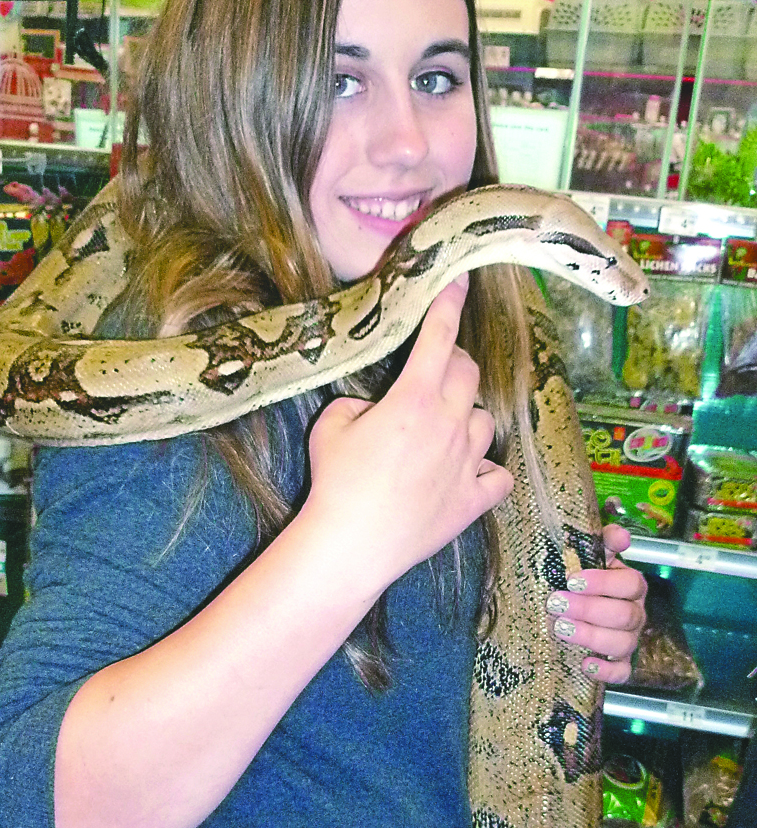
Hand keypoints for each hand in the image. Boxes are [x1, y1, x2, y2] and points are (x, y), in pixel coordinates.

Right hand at [304, 274, 513, 597]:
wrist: (351, 547)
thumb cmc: (335, 484)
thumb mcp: (330, 426)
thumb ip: (357, 404)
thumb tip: (376, 408)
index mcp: (415, 399)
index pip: (439, 336)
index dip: (449, 303)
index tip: (460, 280)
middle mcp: (450, 424)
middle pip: (467, 372)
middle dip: (452, 362)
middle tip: (430, 371)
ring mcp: (467, 464)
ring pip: (485, 420)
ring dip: (467, 414)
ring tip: (444, 428)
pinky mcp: (473, 500)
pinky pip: (497, 476)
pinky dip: (487, 470)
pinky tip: (469, 472)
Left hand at [546, 523, 646, 683]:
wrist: (571, 608)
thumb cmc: (580, 578)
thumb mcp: (589, 556)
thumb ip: (603, 542)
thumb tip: (621, 535)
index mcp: (630, 586)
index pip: (630, 583)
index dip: (603, 582)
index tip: (572, 579)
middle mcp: (635, 613)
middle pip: (625, 615)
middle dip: (589, 609)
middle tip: (556, 603)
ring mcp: (629, 640)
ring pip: (623, 643)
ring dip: (591, 636)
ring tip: (560, 629)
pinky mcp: (620, 665)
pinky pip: (622, 673)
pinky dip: (606, 671)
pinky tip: (585, 663)